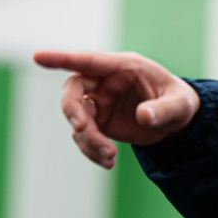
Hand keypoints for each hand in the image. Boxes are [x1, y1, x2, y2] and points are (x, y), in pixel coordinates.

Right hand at [34, 49, 200, 168]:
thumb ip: (163, 110)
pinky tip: (108, 161)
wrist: (178, 123)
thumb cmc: (180, 103)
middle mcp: (107, 82)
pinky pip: (83, 135)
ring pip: (76, 118)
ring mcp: (99, 102)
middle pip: (74, 90)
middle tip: (81, 129)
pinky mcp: (98, 121)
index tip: (37, 56)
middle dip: (72, 110)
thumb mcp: (179, 105)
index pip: (89, 60)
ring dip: (87, 139)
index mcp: (125, 67)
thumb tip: (144, 116)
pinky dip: (91, 150)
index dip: (62, 58)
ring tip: (109, 156)